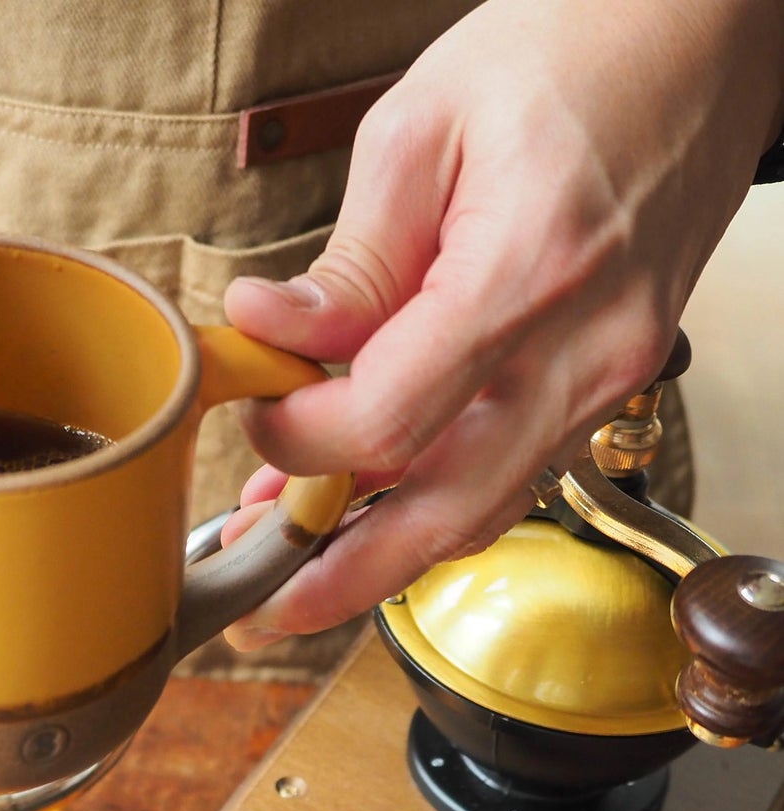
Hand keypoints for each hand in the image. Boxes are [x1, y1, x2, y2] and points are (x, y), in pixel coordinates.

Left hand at [220, 0, 783, 648]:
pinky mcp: (612, 377)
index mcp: (528, 273)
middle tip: (264, 608)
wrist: (699, 30)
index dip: (299, 440)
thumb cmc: (570, 47)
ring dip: (383, 548)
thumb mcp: (422, 128)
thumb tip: (269, 334)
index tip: (256, 414)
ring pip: (482, 510)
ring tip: (299, 554)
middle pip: (445, 515)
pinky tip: (374, 497)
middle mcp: (584, 348)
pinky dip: (436, 499)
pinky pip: (515, 471)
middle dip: (340, 576)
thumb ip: (349, 261)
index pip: (388, 420)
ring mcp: (610, 374)